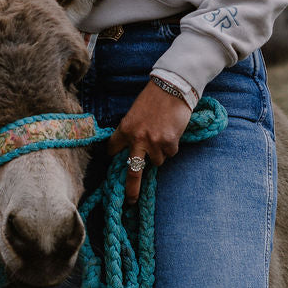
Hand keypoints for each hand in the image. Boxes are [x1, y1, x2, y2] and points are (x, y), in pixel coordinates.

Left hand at [107, 82, 192, 204]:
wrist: (173, 86)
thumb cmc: (154, 97)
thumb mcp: (135, 112)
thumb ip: (132, 130)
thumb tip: (133, 147)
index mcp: (125, 129)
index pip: (113, 148)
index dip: (114, 153)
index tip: (114, 157)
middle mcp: (137, 138)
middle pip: (132, 171)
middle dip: (131, 189)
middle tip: (129, 201)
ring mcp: (154, 142)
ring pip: (157, 161)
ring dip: (160, 153)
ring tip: (164, 134)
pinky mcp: (169, 142)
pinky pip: (170, 153)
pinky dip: (172, 146)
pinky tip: (173, 132)